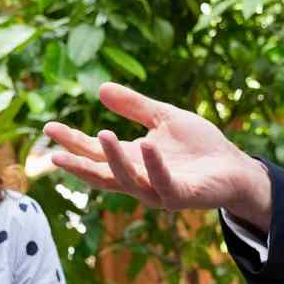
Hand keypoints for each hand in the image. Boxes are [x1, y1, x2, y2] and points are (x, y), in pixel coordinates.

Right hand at [43, 82, 271, 229]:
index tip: (48, 127)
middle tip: (54, 151)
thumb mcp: (164, 118)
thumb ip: (134, 107)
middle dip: (78, 162)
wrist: (235, 167)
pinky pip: (163, 184)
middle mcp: (139, 177)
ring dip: (113, 159)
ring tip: (102, 134)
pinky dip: (153, 165)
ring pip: (128, 180)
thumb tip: (100, 88)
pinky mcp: (181, 196)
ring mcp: (158, 190)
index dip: (72, 140)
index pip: (94, 151)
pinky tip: (145, 145)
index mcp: (132, 158)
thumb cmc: (200, 147)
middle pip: (101, 172)